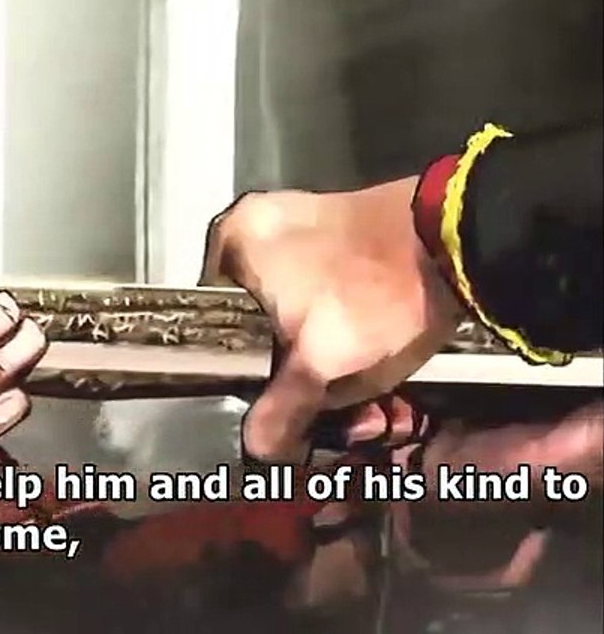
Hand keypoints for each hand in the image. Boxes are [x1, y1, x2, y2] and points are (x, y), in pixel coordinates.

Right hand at [202, 178, 463, 463]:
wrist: (463, 243)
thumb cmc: (375, 294)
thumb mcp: (323, 364)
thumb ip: (282, 409)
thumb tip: (258, 445)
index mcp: (230, 239)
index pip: (208, 322)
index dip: (237, 369)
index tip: (268, 403)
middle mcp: (256, 225)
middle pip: (253, 319)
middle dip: (286, 368)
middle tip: (321, 409)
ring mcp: (301, 225)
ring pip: (291, 311)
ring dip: (318, 356)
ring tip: (355, 396)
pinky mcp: (342, 234)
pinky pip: (320, 295)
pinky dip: (338, 329)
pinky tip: (364, 359)